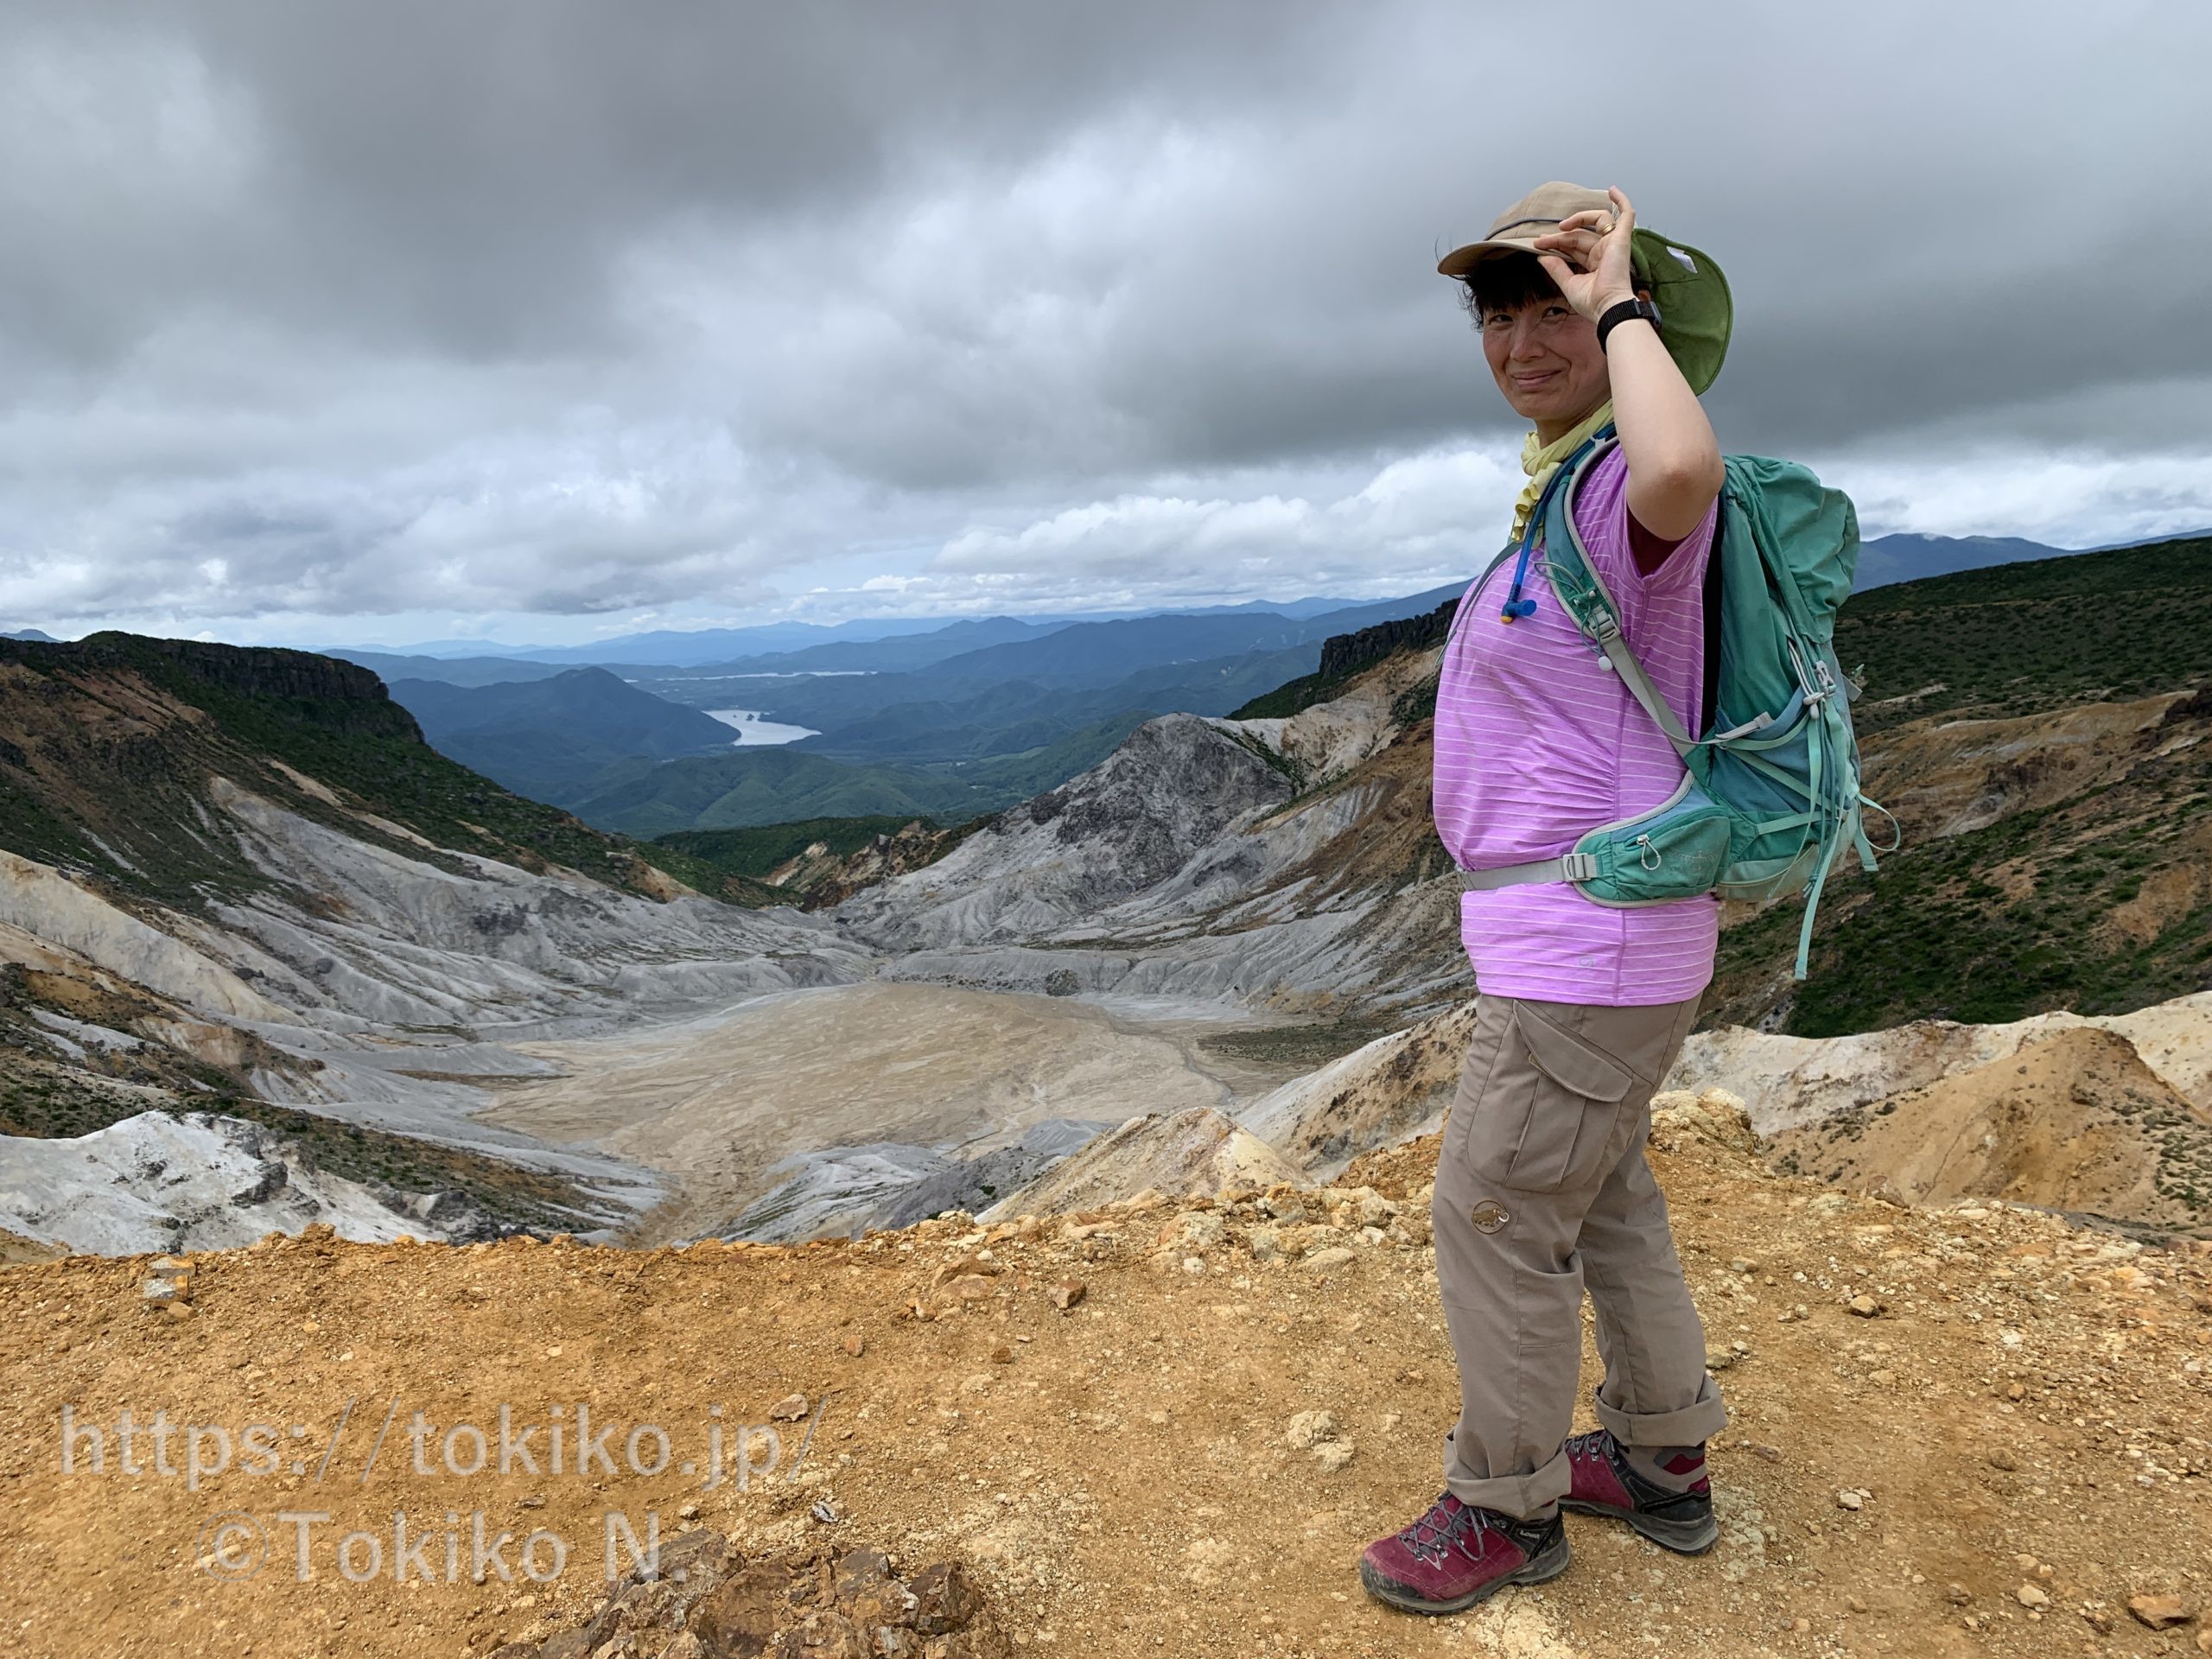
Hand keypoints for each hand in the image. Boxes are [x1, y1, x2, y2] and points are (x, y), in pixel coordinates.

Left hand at [1531, 186, 1638, 321]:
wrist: (1608, 306)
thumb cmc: (1593, 302)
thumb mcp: (1569, 284)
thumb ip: (1557, 269)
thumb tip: (1542, 256)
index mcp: (1595, 263)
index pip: (1573, 245)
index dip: (1556, 242)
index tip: (1538, 243)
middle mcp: (1605, 251)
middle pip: (1580, 234)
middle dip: (1559, 236)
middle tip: (1540, 240)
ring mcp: (1614, 243)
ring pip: (1596, 220)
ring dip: (1578, 218)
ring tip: (1561, 226)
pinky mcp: (1622, 238)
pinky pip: (1626, 214)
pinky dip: (1621, 200)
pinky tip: (1612, 190)